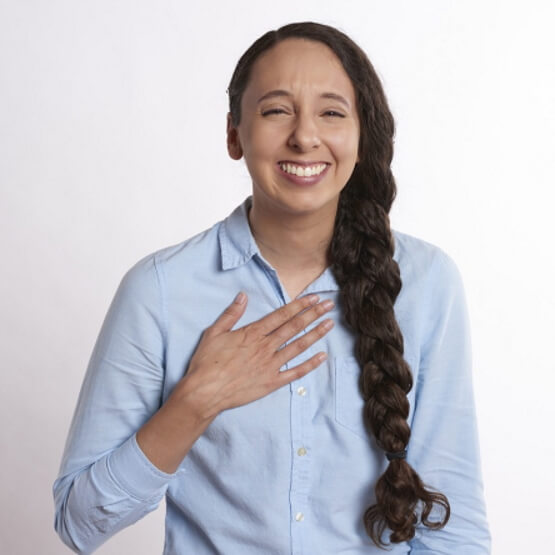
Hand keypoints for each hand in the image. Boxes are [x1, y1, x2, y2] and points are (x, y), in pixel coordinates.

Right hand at [178, 291, 333, 419]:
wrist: (204, 392)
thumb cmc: (206, 362)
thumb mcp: (214, 333)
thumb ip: (231, 314)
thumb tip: (242, 296)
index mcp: (252, 333)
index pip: (281, 315)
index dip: (299, 305)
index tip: (314, 298)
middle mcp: (265, 347)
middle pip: (294, 327)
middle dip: (313, 315)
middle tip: (329, 305)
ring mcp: (270, 365)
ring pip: (298, 346)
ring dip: (315, 334)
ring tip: (329, 324)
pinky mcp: (271, 382)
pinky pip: (295, 372)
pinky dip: (309, 365)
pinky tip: (322, 357)